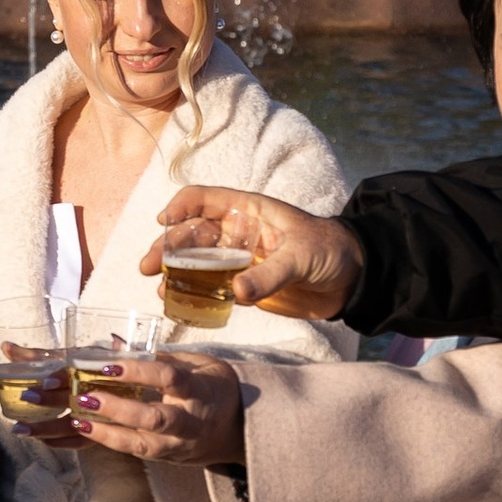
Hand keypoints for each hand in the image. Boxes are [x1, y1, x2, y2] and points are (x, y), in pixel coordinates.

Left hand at [71, 352, 244, 467]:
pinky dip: (111, 443)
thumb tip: (117, 343)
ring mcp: (179, 444)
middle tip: (87, 398)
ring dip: (108, 434)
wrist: (240, 429)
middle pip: (154, 418)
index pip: (168, 378)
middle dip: (118, 410)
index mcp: (200, 390)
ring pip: (143, 444)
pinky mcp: (168, 459)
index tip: (109, 365)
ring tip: (79, 421)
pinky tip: (88, 432)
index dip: (138, 372)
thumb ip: (162, 356)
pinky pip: (138, 453)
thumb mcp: (199, 364)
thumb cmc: (216, 387)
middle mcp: (190, 421)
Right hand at [144, 188, 362, 320]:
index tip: (163, 223)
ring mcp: (238, 259)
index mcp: (248, 210)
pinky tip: (177, 302)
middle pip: (192, 234)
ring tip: (159, 288)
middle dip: (167, 247)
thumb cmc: (330, 250)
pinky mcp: (244, 286)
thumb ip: (270, 274)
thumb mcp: (301, 256)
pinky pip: (212, 288)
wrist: (353, 280)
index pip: (204, 199)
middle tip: (148, 266)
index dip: (180, 207)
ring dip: (175, 272)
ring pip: (196, 262)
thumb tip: (237, 292)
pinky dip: (193, 294)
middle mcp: (237, 232)